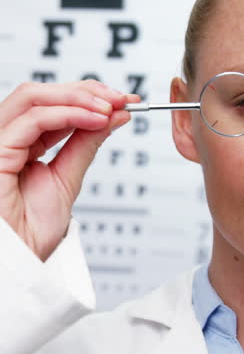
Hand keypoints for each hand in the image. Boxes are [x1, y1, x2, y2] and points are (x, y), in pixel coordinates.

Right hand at [0, 80, 139, 260]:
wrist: (20, 262)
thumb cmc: (32, 231)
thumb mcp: (68, 178)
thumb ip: (86, 144)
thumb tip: (113, 116)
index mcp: (25, 144)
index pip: (54, 106)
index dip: (89, 97)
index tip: (122, 101)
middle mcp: (10, 137)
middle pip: (43, 94)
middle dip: (86, 92)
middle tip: (120, 99)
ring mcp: (0, 141)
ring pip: (33, 97)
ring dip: (78, 97)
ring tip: (110, 108)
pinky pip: (32, 120)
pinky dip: (68, 114)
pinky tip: (95, 120)